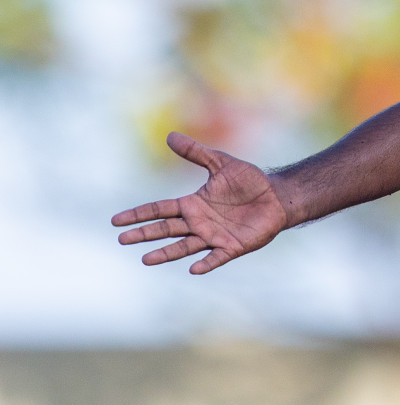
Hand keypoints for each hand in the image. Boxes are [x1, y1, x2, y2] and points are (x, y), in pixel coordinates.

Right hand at [112, 132, 289, 272]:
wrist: (277, 197)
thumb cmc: (249, 182)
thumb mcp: (221, 163)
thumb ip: (197, 152)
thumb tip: (170, 135)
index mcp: (192, 204)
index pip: (160, 209)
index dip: (139, 214)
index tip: (116, 220)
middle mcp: (198, 223)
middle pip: (165, 229)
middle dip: (145, 234)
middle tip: (123, 239)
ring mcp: (213, 237)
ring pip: (184, 247)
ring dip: (166, 253)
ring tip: (146, 260)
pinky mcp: (232, 247)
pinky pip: (216, 257)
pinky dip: (206, 263)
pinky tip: (194, 268)